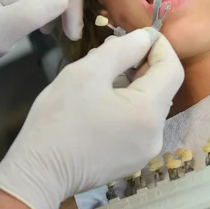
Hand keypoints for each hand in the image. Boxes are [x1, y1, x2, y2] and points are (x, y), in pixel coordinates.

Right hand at [0, 29, 183, 208]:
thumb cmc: (59, 119)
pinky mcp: (133, 160)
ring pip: (150, 104)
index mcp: (148, 112)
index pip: (172, 69)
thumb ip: (122, 50)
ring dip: (135, 84)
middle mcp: (156, 134)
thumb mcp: (87, 72)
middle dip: (143, 63)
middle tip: (115, 51)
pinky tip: (103, 100)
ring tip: (104, 74)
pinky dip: (129, 105)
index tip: (139, 34)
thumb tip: (144, 38)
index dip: (159, 46)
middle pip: (163, 87)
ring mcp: (146, 151)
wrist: (38, 174)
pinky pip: (140, 123)